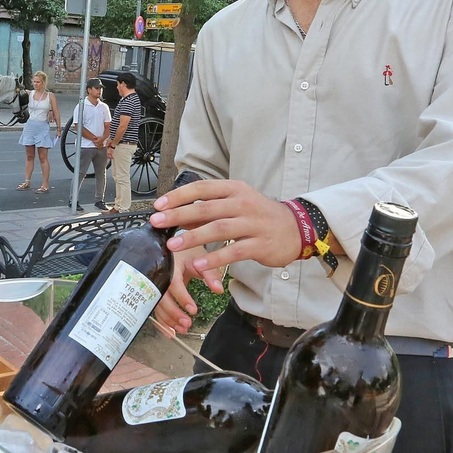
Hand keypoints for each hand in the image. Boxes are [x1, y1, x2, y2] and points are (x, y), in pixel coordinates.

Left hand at [149, 178, 303, 271]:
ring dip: (193, 237)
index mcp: (234, 190)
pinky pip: (234, 251)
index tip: (158, 205)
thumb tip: (177, 214)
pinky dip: (215, 258)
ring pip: (218, 228)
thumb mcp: (235, 205)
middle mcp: (243, 203)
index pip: (202, 188)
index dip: (178, 196)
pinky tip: (199, 265)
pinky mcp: (260, 244)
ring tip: (172, 245)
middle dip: (178, 215)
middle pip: (206, 208)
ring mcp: (253, 223)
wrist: (296, 229)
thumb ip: (208, 210)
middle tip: (156, 222)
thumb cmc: (258, 216)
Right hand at [153, 245, 224, 333]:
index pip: (174, 284)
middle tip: (187, 324)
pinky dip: (162, 321)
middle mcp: (159, 276)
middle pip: (162, 298)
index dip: (182, 298)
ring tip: (182, 329)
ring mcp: (154, 284)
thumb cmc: (187, 251)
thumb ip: (210, 274)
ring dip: (168, 320)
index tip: (193, 310)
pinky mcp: (154, 292)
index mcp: (170, 265)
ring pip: (157, 305)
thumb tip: (219, 290)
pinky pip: (155, 308)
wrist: (172, 245)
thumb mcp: (200, 258)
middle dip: (174, 313)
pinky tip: (170, 331)